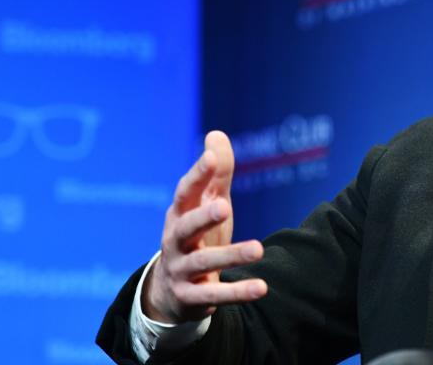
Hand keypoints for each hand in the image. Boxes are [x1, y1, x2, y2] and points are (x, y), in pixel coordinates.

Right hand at [143, 131, 267, 322]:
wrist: (171, 291)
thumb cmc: (197, 235)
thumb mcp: (207, 203)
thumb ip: (216, 173)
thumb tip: (216, 134)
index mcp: (180, 213)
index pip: (185, 192)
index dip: (197, 175)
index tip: (211, 159)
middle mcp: (176, 240)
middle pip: (186, 227)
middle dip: (203, 217)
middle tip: (224, 206)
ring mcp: (180, 270)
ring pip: (203, 263)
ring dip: (231, 255)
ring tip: (258, 248)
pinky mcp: (190, 297)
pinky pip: (212, 296)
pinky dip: (236, 292)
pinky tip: (261, 287)